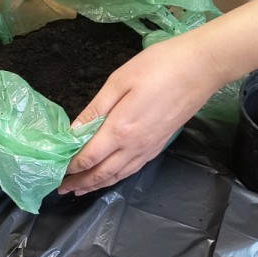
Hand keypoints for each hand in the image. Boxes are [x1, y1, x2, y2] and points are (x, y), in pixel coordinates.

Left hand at [59, 35, 222, 195]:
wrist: (201, 67)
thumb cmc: (159, 66)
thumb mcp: (119, 81)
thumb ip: (95, 109)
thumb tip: (73, 131)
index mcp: (120, 129)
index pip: (88, 157)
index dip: (71, 167)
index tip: (56, 171)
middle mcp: (135, 146)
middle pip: (102, 173)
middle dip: (80, 182)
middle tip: (62, 189)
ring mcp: (149, 148)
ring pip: (118, 175)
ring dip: (97, 184)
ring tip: (81, 189)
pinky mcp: (159, 145)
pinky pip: (133, 169)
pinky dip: (116, 177)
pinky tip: (110, 176)